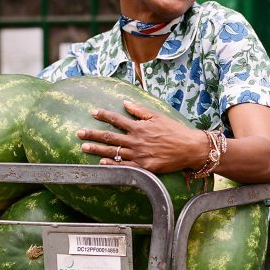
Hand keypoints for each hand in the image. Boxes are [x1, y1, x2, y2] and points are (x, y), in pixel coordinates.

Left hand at [76, 99, 205, 172]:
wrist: (190, 148)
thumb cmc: (175, 131)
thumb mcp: (158, 116)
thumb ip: (140, 110)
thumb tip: (125, 103)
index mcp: (140, 127)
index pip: (117, 119)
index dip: (104, 115)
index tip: (93, 113)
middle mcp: (137, 140)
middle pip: (110, 137)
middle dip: (93, 134)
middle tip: (79, 133)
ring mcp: (139, 155)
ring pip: (114, 152)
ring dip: (97, 150)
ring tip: (84, 148)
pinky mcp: (144, 167)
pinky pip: (124, 166)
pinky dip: (112, 165)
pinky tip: (101, 163)